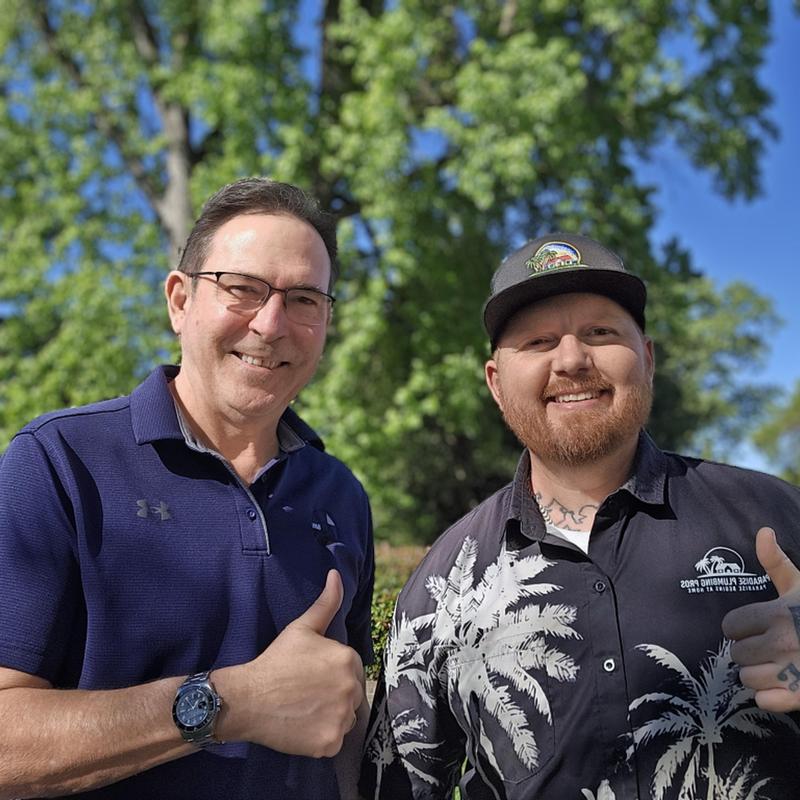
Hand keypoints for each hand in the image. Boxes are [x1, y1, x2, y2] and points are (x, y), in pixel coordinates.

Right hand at [221, 569, 364, 755]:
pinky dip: (321, 737)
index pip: (350, 671)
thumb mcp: (302, 628)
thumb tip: (336, 574)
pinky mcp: (330, 742)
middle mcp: (350, 688)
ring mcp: (341, 717)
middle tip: (305, 693)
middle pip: (350, 695)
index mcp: (348, 659)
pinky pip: (334, 741)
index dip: (330, 674)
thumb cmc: (275, 661)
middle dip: (333, 695)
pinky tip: (302, 727)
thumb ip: (326, 603)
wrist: (248, 698)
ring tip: (303, 709)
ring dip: (330, 717)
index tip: (310, 676)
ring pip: (345, 718)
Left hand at [722, 527, 799, 711]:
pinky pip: (765, 702)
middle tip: (771, 648)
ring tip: (778, 666)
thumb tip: (764, 532)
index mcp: (777, 614)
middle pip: (736, 654)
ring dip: (758, 675)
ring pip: (747, 679)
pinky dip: (770, 698)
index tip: (758, 628)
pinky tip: (783, 686)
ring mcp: (792, 671)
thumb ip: (776, 563)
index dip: (742, 629)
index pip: (730, 626)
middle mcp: (782, 642)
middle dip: (750, 652)